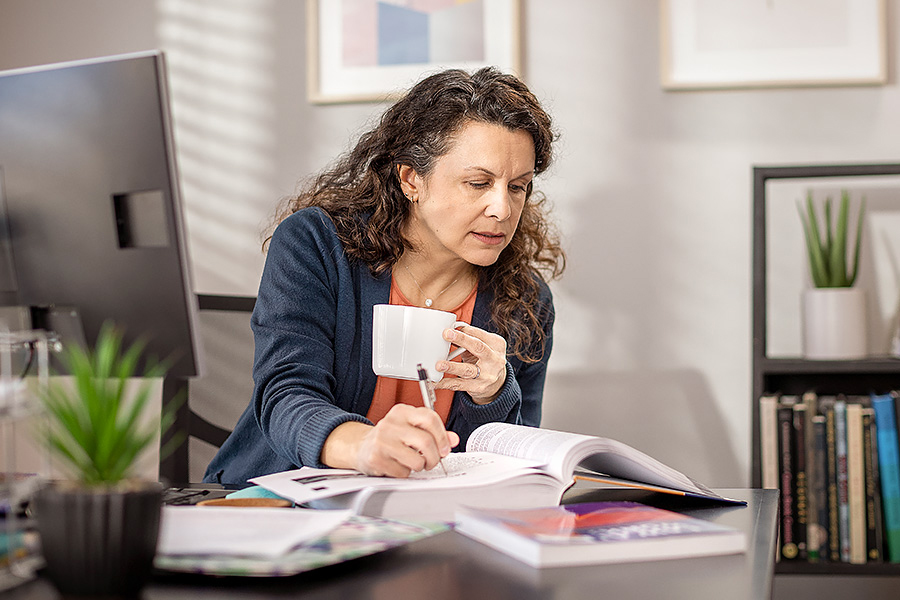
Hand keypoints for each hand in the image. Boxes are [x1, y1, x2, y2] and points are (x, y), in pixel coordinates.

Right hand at [323, 405, 458, 476]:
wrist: (361, 447)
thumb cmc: (390, 438)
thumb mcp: (411, 429)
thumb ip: (434, 433)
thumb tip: (453, 440)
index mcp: (402, 412)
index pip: (430, 418)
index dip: (442, 436)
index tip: (445, 448)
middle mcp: (391, 423)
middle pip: (426, 442)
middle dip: (434, 457)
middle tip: (431, 461)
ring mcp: (382, 440)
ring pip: (417, 460)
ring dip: (420, 467)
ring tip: (414, 464)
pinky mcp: (376, 458)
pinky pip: (403, 472)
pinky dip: (405, 473)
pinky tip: (398, 466)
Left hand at [432, 325, 506, 403]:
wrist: (497, 383)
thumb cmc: (486, 359)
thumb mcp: (482, 346)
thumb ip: (469, 338)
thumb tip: (450, 331)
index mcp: (497, 344)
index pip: (479, 334)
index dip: (464, 331)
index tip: (449, 328)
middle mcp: (494, 360)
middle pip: (478, 348)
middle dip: (462, 340)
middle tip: (446, 334)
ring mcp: (487, 375)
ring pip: (468, 370)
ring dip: (452, 366)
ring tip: (439, 365)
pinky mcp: (478, 387)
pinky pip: (459, 385)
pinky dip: (445, 383)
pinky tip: (435, 381)